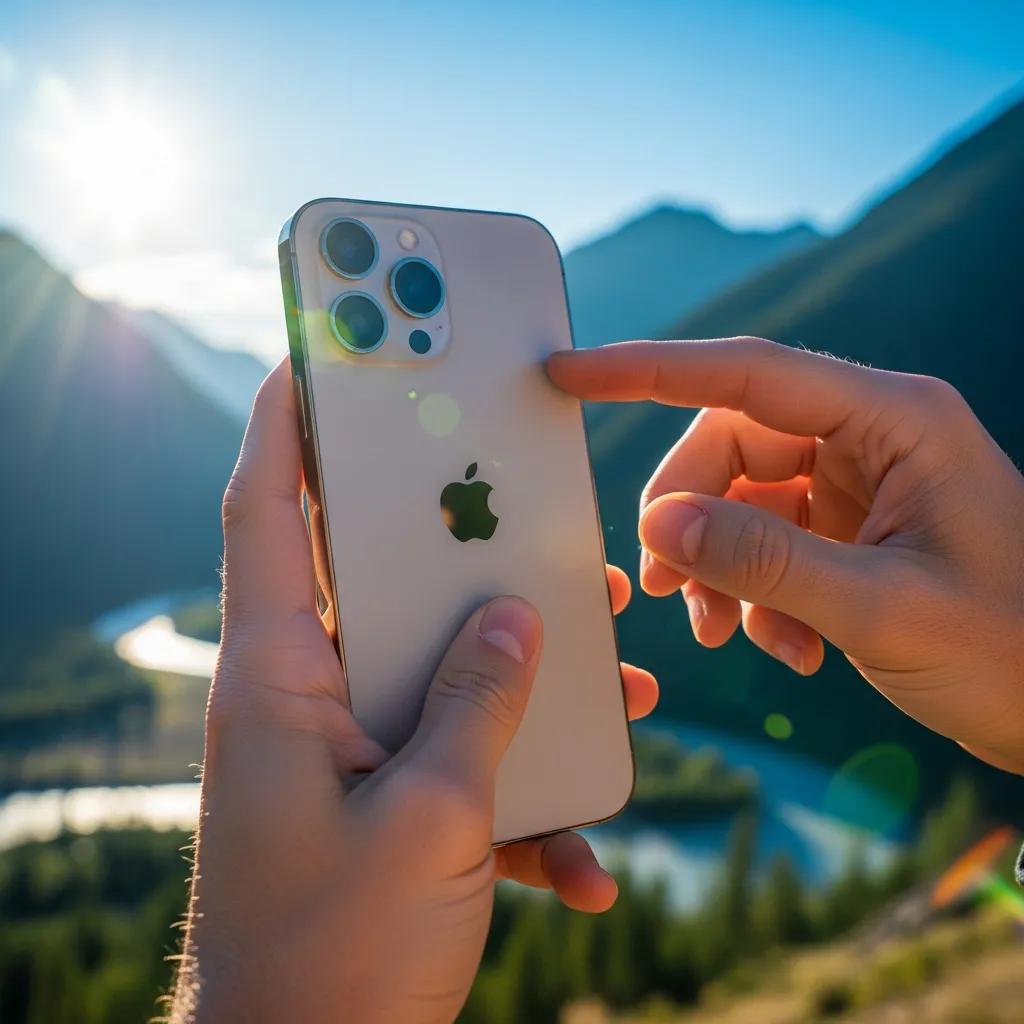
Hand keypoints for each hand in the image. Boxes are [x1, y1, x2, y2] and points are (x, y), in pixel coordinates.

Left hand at [172, 359, 656, 1023]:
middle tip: (519, 498)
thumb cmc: (333, 961)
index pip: (269, 513)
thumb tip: (521, 619)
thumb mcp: (429, 822)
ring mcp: (347, 749)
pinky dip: (523, 800)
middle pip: (376, 576)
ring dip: (520, 672)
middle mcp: (306, 698)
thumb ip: (480, 706)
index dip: (287, 423)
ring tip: (609, 673)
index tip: (316, 352)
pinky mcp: (385, 799)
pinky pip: (460, 763)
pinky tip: (582, 864)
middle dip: (452, 534)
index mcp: (279, 679)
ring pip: (439, 666)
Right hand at [549, 337, 1023, 774]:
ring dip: (718, 567)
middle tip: (663, 588)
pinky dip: (753, 594)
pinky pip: (765, 541)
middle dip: (688, 517)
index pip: (745, 373)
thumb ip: (765, 563)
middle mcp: (871, 435)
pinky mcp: (848, 526)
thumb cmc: (1012, 650)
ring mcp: (858, 481)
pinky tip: (784, 647)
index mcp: (895, 420)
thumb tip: (660, 525)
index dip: (647, 370)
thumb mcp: (883, 610)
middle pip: (730, 445)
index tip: (570, 373)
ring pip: (739, 498)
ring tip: (725, 634)